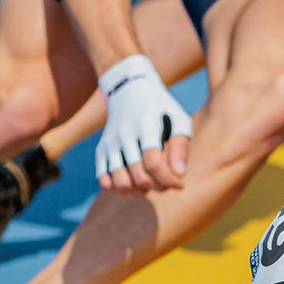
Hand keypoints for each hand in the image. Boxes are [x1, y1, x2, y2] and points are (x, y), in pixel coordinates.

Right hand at [94, 55, 192, 191]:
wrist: (130, 93)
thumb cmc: (161, 110)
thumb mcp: (179, 120)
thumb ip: (181, 147)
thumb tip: (180, 174)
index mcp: (145, 126)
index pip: (153, 164)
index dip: (168, 180)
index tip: (180, 183)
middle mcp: (124, 136)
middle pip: (138, 176)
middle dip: (158, 187)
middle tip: (167, 183)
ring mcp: (110, 144)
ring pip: (120, 182)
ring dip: (139, 191)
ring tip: (151, 184)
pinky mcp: (101, 151)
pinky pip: (103, 180)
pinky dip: (119, 189)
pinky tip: (134, 183)